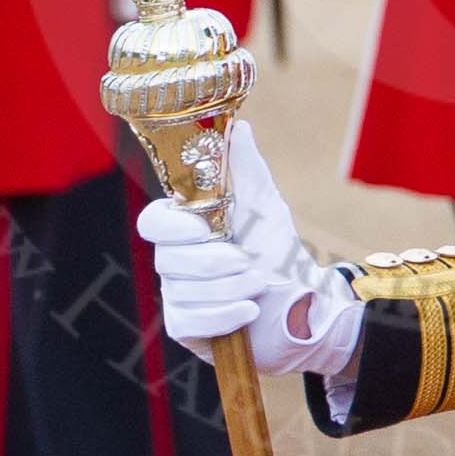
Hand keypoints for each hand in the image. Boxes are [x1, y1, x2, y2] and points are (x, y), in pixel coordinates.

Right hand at [136, 122, 360, 376]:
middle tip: (251, 264)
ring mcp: (178, 295)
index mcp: (187, 227)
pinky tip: (250, 312)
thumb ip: (247, 169)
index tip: (204, 227)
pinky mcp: (187, 328)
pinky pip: (189, 322)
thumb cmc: (279, 251)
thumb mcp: (266, 206)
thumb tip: (239, 126)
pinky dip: (225, 316)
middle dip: (215, 263)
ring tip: (259, 285)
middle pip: (168, 260)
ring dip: (229, 290)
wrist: (302, 304)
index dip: (173, 227)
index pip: (152, 222)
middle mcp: (175, 260)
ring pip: (182, 292)